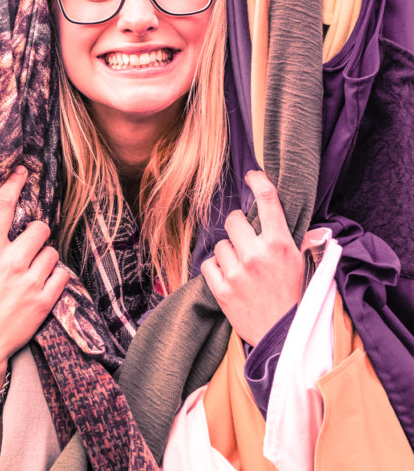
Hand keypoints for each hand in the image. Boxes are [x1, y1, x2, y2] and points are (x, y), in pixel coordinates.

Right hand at [0, 167, 70, 397]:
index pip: (3, 207)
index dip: (13, 184)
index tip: (21, 172)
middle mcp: (11, 262)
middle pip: (39, 228)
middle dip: (36, 233)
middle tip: (30, 245)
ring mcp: (30, 282)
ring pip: (52, 252)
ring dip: (45, 258)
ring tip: (33, 272)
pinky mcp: (44, 301)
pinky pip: (62, 276)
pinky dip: (55, 278)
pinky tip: (43, 285)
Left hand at [201, 170, 303, 346]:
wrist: (284, 335)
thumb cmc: (294, 296)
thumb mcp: (303, 263)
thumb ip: (297, 238)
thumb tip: (291, 216)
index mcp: (281, 244)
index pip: (268, 201)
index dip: (258, 182)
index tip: (251, 175)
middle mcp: (257, 254)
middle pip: (234, 220)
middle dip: (239, 227)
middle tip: (247, 240)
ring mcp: (237, 272)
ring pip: (221, 243)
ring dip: (228, 251)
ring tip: (243, 267)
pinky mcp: (221, 289)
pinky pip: (208, 263)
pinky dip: (216, 268)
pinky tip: (229, 277)